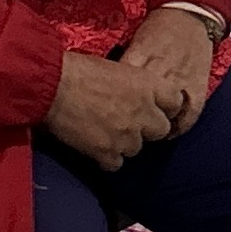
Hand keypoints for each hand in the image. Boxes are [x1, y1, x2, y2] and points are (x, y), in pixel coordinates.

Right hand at [45, 47, 175, 169]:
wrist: (54, 86)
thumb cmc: (81, 69)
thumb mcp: (119, 68)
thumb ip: (135, 85)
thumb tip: (136, 94)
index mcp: (149, 85)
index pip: (176, 102)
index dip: (166, 106)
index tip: (156, 107)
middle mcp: (143, 112)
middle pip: (161, 130)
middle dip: (148, 128)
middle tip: (130, 122)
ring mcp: (126, 135)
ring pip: (137, 149)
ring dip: (125, 143)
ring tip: (108, 132)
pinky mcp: (106, 152)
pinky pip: (116, 164)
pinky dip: (107, 158)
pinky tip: (96, 147)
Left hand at [115, 4, 216, 138]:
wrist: (190, 14)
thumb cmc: (158, 29)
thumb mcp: (134, 43)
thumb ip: (121, 66)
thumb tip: (98, 86)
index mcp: (139, 58)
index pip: (119, 90)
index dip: (110, 109)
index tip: (105, 119)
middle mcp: (159, 71)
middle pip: (140, 107)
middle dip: (130, 122)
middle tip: (122, 132)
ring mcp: (180, 81)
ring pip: (163, 116)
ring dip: (153, 129)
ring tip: (144, 136)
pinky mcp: (198, 87)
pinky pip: (189, 116)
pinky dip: (178, 128)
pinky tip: (169, 133)